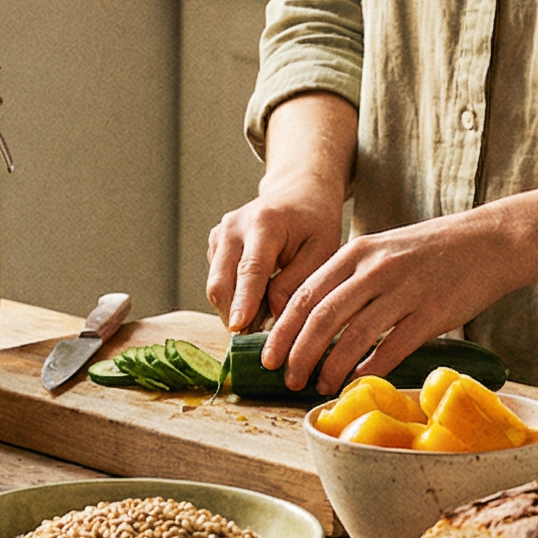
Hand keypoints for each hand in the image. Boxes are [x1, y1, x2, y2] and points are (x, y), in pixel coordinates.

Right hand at [206, 179, 345, 332]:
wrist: (297, 193)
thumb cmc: (315, 222)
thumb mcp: (322, 249)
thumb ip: (298, 282)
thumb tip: (273, 315)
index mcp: (264, 224)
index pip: (250, 270)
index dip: (244, 302)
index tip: (239, 328)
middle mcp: (233, 227)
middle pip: (221, 282)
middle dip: (234, 316)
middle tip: (255, 345)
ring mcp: (219, 234)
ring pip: (216, 286)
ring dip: (234, 311)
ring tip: (262, 325)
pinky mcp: (215, 244)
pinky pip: (218, 281)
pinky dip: (234, 299)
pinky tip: (257, 304)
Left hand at [262, 211, 516, 394]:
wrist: (489, 241)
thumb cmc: (430, 251)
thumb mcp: (382, 250)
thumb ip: (349, 277)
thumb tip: (314, 318)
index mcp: (357, 252)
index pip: (306, 294)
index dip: (282, 329)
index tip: (269, 355)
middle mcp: (375, 269)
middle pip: (322, 317)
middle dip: (298, 353)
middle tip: (288, 379)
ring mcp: (404, 290)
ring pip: (354, 335)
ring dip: (331, 366)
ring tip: (318, 385)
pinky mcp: (432, 313)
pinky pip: (393, 346)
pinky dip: (372, 367)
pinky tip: (360, 381)